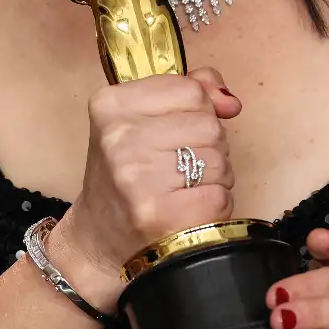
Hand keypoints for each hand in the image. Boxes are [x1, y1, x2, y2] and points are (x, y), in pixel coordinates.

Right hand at [47, 67, 240, 311]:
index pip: (191, 89)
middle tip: (178, 166)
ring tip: (182, 189)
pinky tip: (187, 209)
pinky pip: (220, 196)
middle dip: (207, 146)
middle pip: (209, 124)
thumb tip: (229, 102)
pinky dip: (215, 205)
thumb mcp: (140, 121)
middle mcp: (119, 139)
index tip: (173, 132)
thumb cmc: (126, 175)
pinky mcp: (159, 215)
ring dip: (214, 177)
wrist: (99, 238)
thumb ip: (189, 94)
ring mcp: (138, 178)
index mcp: (111, 106)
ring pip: (219, 160)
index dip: (196, 112)